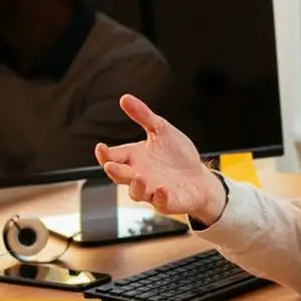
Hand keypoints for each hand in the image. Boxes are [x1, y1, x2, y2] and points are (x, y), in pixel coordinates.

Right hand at [95, 94, 226, 224]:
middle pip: (119, 176)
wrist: (199, 177)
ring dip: (136, 186)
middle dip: (114, 171)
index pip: (113, 157)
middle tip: (110, 165)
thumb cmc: (177, 155)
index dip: (105, 154)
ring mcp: (151, 191)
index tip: (101, 148)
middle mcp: (138, 176)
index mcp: (134, 158)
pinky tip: (162, 189)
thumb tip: (124, 98)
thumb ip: (143, 116)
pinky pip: (160, 203)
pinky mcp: (167, 202)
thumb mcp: (161, 131)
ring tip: (139, 177)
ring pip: (136, 192)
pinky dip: (159, 197)